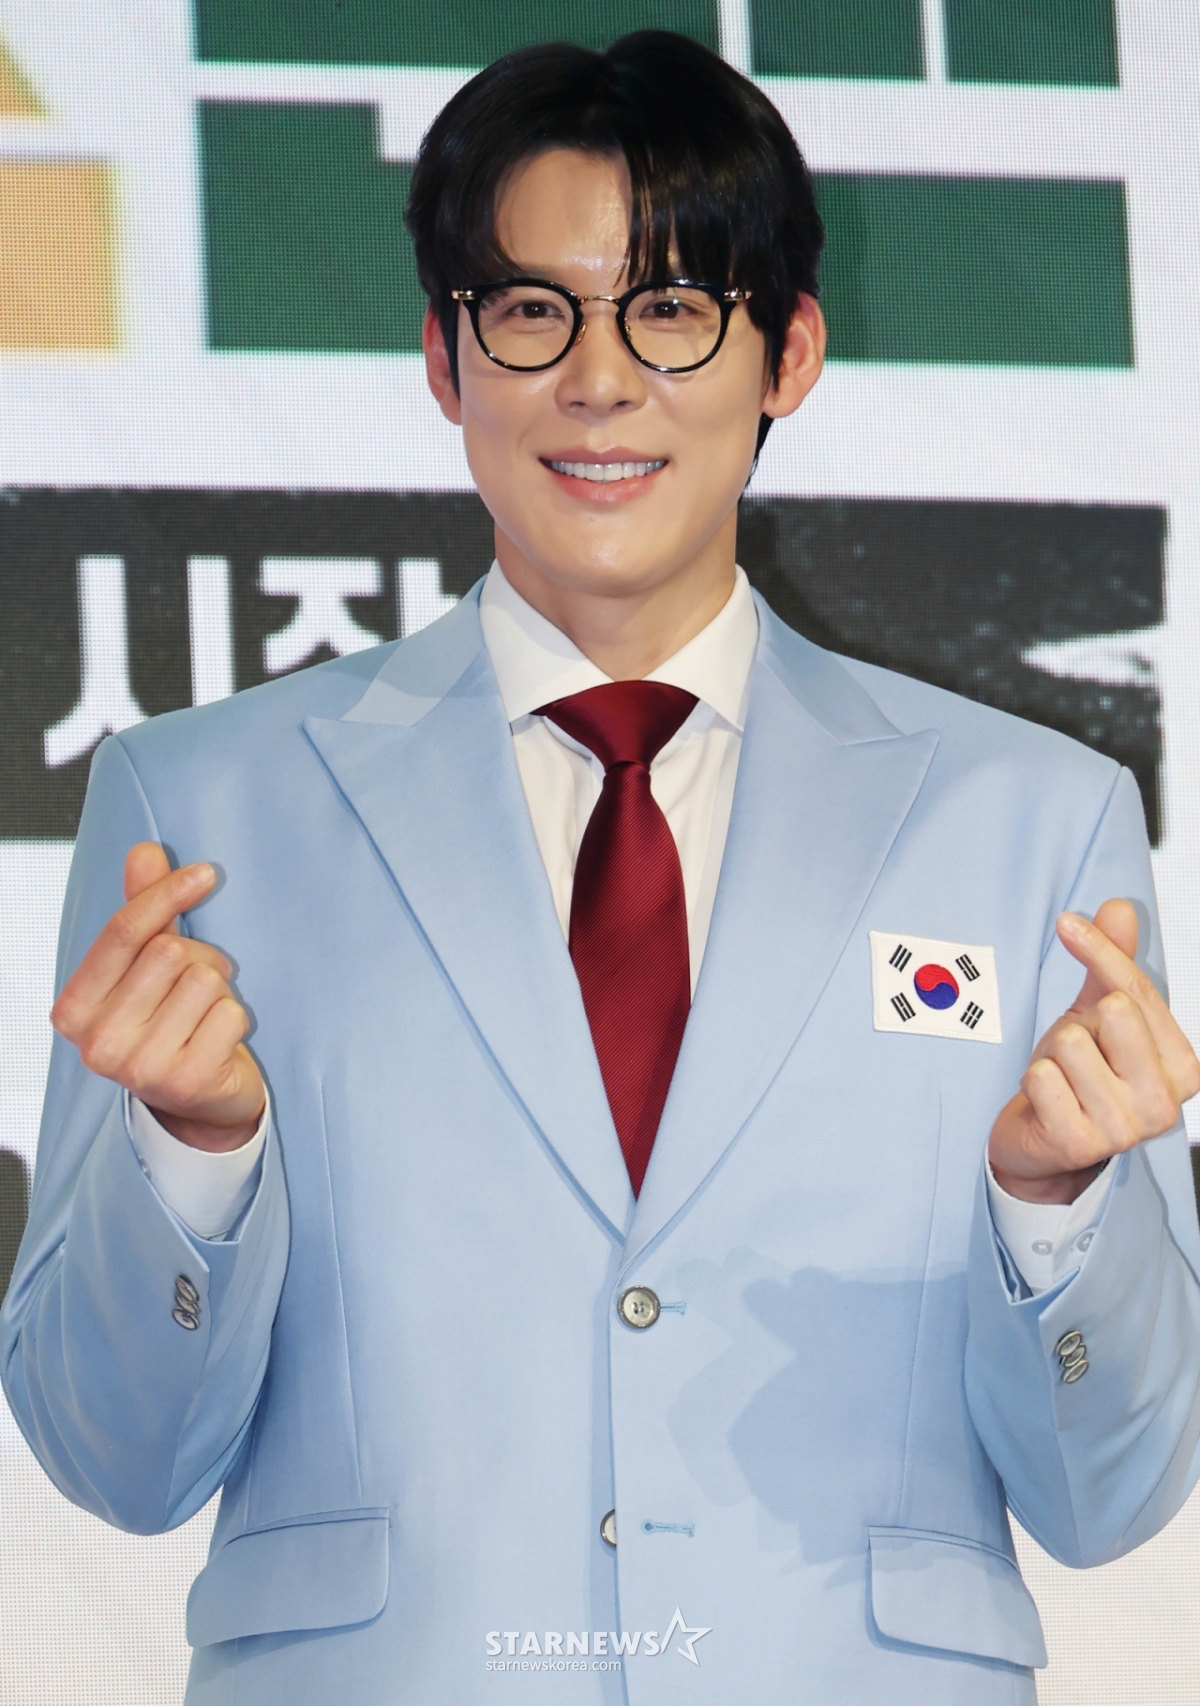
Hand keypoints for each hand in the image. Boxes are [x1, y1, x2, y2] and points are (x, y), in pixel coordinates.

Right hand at [52, 843, 265, 1150]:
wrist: (197, 1102)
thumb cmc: (168, 1023)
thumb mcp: (147, 966)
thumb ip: (143, 911)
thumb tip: (144, 851)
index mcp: (74, 1009)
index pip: (122, 932)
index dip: (166, 894)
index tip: (204, 874)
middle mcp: (98, 1043)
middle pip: (169, 953)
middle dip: (198, 958)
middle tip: (198, 986)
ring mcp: (140, 1068)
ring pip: (204, 981)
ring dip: (219, 990)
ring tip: (204, 1016)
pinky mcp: (185, 1082)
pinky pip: (231, 1014)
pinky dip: (236, 1019)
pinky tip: (218, 1041)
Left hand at [989, 898, 1199, 1202]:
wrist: (1043, 1142)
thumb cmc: (1079, 1074)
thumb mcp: (1098, 1014)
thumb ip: (1113, 964)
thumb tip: (1118, 906)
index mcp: (1183, 1067)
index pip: (1137, 990)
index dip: (1099, 951)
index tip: (1067, 923)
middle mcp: (1165, 1103)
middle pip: (1113, 1013)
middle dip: (1080, 1025)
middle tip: (1077, 1055)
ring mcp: (1125, 1129)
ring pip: (1072, 1045)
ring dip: (1053, 1057)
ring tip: (1062, 1081)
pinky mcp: (1080, 1144)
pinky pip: (1042, 1077)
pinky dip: (1033, 1081)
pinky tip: (1047, 1101)